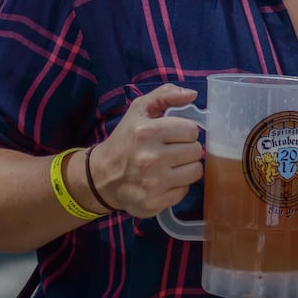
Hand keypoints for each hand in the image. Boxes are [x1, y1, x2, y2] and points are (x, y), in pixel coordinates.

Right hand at [87, 84, 204, 216]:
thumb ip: (165, 95)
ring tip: (171, 165)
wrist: (101, 177)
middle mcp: (150, 158)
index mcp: (147, 132)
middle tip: (172, 150)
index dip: (185, 131)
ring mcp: (153, 183)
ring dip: (186, 167)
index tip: (174, 135)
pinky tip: (164, 181)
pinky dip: (178, 186)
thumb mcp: (139, 110)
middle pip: (196, 151)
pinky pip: (185, 191)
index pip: (192, 130)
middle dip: (187, 149)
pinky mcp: (154, 203)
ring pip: (196, 171)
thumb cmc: (125, 140)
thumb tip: (192, 94)